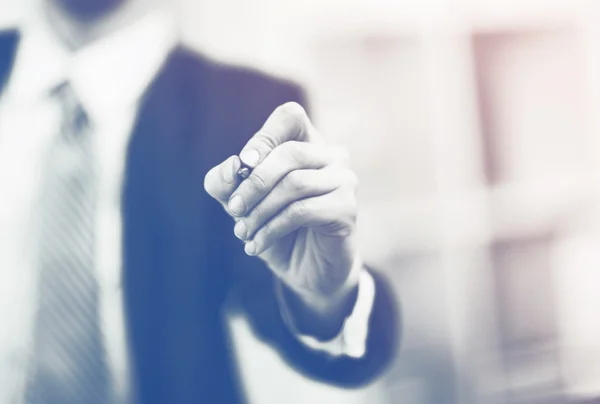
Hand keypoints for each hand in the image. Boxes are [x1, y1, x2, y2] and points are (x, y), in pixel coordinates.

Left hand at [204, 102, 360, 309]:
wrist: (304, 270)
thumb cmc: (274, 225)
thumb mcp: (238, 202)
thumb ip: (225, 181)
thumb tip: (232, 166)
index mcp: (306, 143)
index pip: (290, 116)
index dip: (263, 137)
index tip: (242, 165)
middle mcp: (331, 155)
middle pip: (289, 152)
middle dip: (254, 183)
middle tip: (234, 209)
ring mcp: (344, 180)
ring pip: (295, 184)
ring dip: (260, 211)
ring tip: (243, 233)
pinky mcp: (347, 209)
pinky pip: (303, 211)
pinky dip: (273, 228)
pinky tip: (257, 244)